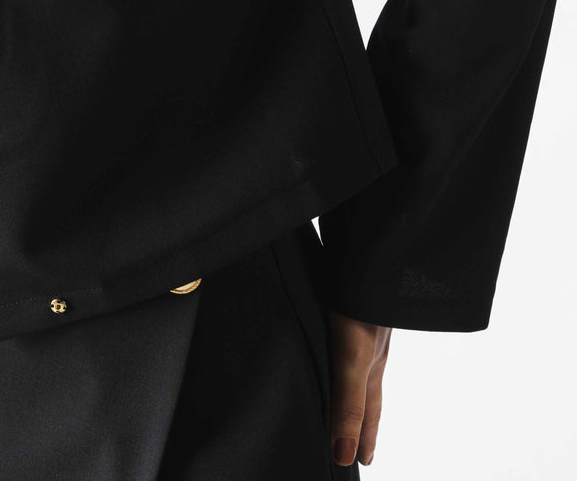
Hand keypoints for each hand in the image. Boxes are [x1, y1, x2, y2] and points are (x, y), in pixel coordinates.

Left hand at [327, 310, 391, 466]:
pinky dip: (341, 344)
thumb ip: (347, 403)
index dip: (362, 436)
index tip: (361, 460)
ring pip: (356, 360)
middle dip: (360, 415)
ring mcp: (362, 321)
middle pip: (364, 389)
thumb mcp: (352, 357)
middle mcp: (370, 346)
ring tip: (345, 393)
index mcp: (372, 365)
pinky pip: (345, 331)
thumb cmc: (363, 299)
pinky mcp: (348, 297)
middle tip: (356, 440)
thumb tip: (343, 454)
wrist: (372, 244)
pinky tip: (332, 334)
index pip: (367, 411)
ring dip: (350, 381)